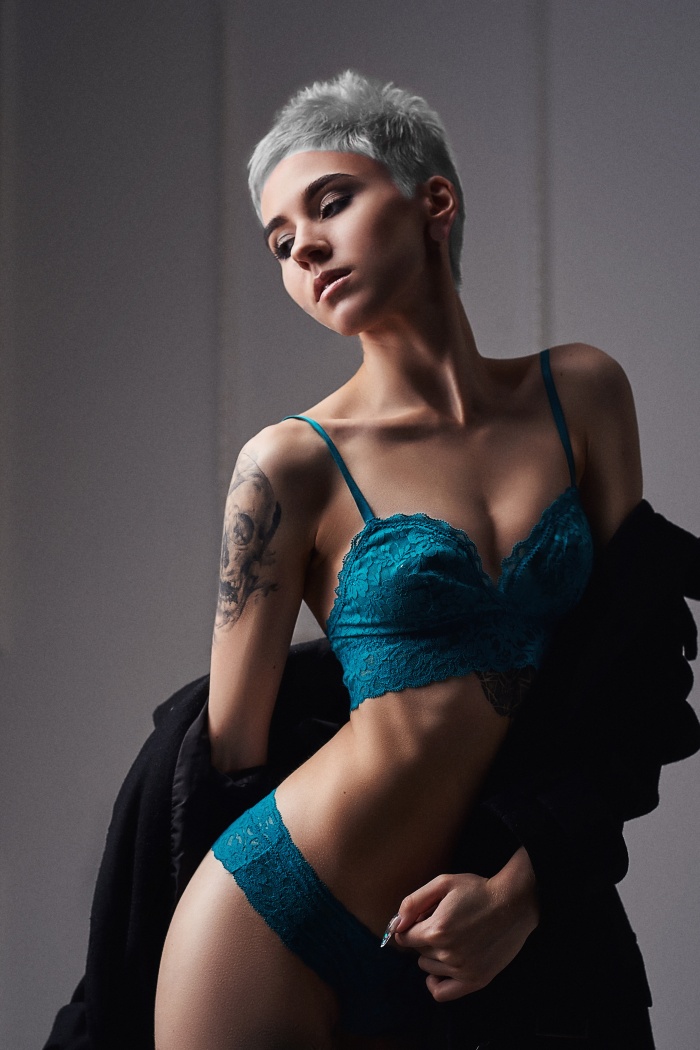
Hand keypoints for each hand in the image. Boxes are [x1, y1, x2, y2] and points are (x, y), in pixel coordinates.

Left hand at [392, 848, 539, 1001]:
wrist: (514, 904)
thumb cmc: (478, 890)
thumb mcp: (443, 883)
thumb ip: (414, 902)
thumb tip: (396, 924)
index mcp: (436, 929)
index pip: (404, 938)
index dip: (410, 926)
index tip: (421, 919)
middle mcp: (447, 953)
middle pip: (417, 951)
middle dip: (424, 937)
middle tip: (443, 923)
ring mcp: (462, 970)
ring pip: (428, 968)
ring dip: (433, 955)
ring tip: (452, 938)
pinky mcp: (476, 980)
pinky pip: (442, 994)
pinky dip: (436, 983)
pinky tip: (441, 970)